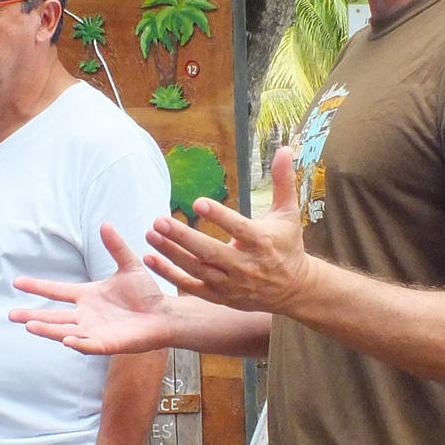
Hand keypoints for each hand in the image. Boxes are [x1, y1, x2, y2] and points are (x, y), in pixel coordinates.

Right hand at [10, 223, 170, 354]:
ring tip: (30, 326)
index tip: (18, 281)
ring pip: (66, 331)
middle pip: (54, 316)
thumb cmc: (146, 293)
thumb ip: (116, 247)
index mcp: (88, 296)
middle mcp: (87, 315)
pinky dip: (78, 343)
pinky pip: (89, 345)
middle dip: (33, 316)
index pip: (58, 291)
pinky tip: (66, 339)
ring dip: (48, 330)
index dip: (38, 287)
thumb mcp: (129, 266)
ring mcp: (95, 330)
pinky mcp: (108, 344)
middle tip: (12, 315)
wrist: (164, 313)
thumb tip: (105, 224)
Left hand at [142, 146, 313, 314]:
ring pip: (197, 268)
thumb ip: (283, 181)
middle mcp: (245, 265)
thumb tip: (285, 149)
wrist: (293, 289)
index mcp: (262, 242)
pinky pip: (191, 286)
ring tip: (150, 234)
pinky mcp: (220, 296)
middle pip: (210, 251)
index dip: (219, 216)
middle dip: (183, 237)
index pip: (238, 228)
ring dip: (171, 252)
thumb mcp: (288, 213)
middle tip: (159, 220)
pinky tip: (151, 258)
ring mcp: (231, 283)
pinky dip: (169, 275)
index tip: (198, 202)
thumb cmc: (288, 245)